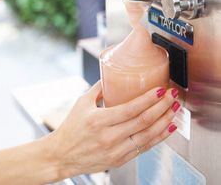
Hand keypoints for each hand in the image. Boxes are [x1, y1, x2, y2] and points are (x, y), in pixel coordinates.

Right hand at [48, 81, 179, 179]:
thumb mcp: (82, 103)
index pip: (131, 108)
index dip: (149, 99)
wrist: (61, 155)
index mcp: (99, 120)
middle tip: (173, 96)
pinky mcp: (120, 160)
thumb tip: (113, 75)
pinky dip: (159, 137)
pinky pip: (144, 148)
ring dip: (164, 122)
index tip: (161, 90)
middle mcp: (109, 137)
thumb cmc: (71, 128)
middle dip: (162, 107)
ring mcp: (116, 151)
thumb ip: (99, 88)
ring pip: (147, 136)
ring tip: (175, 110)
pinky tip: (167, 128)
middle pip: (143, 121)